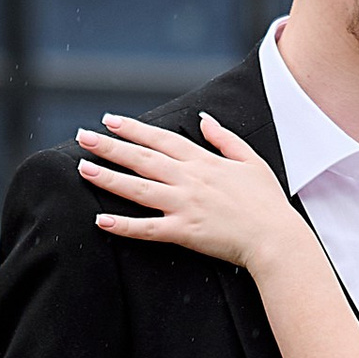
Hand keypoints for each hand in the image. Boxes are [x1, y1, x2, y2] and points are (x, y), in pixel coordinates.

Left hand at [79, 112, 292, 272]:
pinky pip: (147, 229)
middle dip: (109, 146)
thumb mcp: (250, 160)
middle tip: (82, 137)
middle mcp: (189, 179)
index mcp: (203, 162)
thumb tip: (205, 120)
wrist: (276, 237)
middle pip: (141, 158)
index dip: (134, 129)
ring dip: (108, 178)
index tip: (111, 121)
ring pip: (137, 188)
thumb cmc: (267, 202)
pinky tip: (101, 221)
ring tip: (84, 168)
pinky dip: (123, 226)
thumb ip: (225, 139)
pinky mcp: (184, 232)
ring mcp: (184, 205)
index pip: (161, 139)